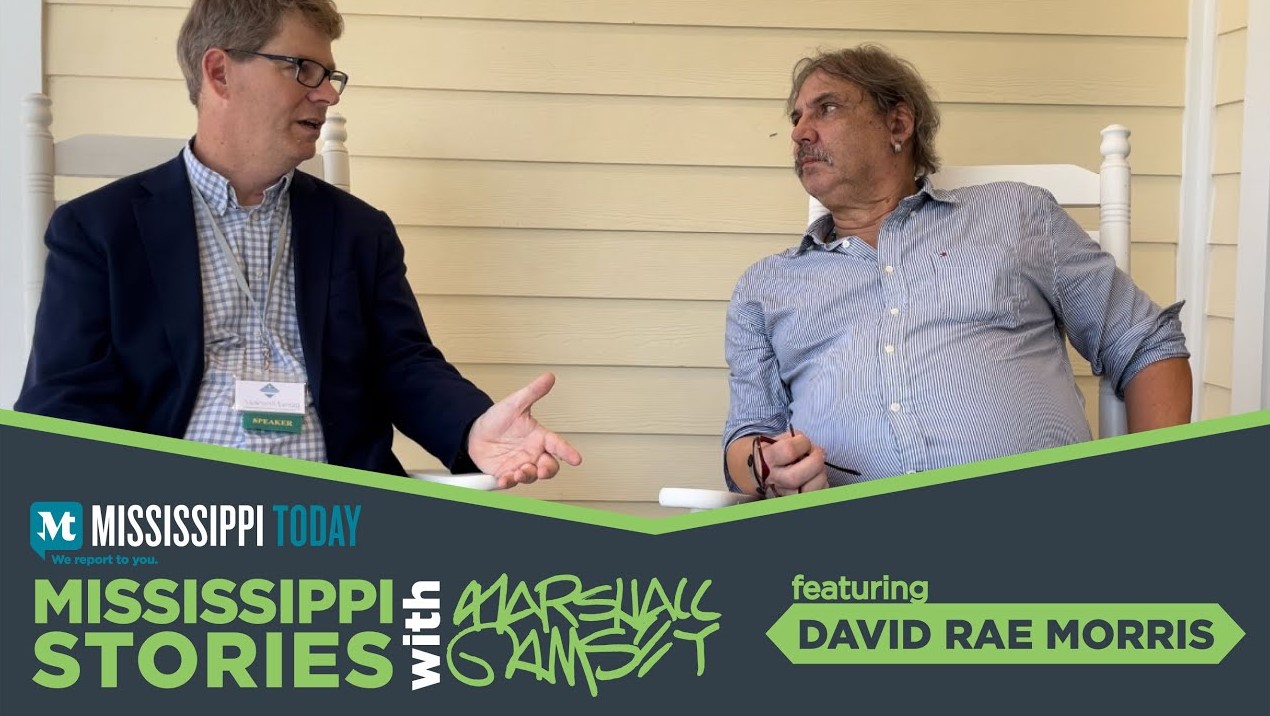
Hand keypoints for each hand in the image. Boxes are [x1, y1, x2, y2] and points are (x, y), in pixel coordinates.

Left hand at [466, 372, 582, 488]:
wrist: (474, 433)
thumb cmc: (498, 420)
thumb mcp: (515, 403)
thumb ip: (533, 392)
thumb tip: (549, 377)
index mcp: (539, 437)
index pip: (558, 445)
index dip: (568, 452)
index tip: (576, 459)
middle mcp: (533, 454)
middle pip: (549, 467)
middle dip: (548, 471)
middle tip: (542, 470)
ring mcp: (520, 465)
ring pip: (532, 476)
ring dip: (528, 476)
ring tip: (519, 471)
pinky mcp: (505, 473)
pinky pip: (511, 482)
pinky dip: (508, 482)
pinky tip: (504, 478)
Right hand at [757, 430, 828, 496]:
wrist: (757, 472)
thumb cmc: (770, 453)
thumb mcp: (774, 441)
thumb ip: (792, 440)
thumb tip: (811, 448)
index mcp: (767, 460)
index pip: (788, 451)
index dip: (803, 443)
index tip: (804, 441)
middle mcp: (774, 480)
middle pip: (795, 477)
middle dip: (815, 462)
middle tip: (819, 453)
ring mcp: (784, 494)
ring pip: (807, 491)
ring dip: (820, 475)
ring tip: (818, 467)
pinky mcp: (794, 500)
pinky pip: (815, 497)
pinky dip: (822, 487)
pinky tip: (817, 478)